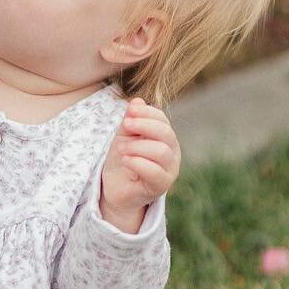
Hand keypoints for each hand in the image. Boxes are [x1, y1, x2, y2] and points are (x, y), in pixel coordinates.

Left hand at [100, 98, 180, 224]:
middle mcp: (172, 153)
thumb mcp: (124, 135)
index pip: (163, 120)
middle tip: (125, 126)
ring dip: (137, 146)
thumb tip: (137, 100)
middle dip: (144, 126)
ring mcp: (169, 170)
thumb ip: (131, 120)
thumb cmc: (123, 159)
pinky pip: (155, 172)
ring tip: (121, 149)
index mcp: (165, 138)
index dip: (147, 112)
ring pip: (161, 151)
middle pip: (166, 133)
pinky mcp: (161, 186)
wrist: (116, 188)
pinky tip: (125, 160)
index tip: (129, 111)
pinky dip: (137, 162)